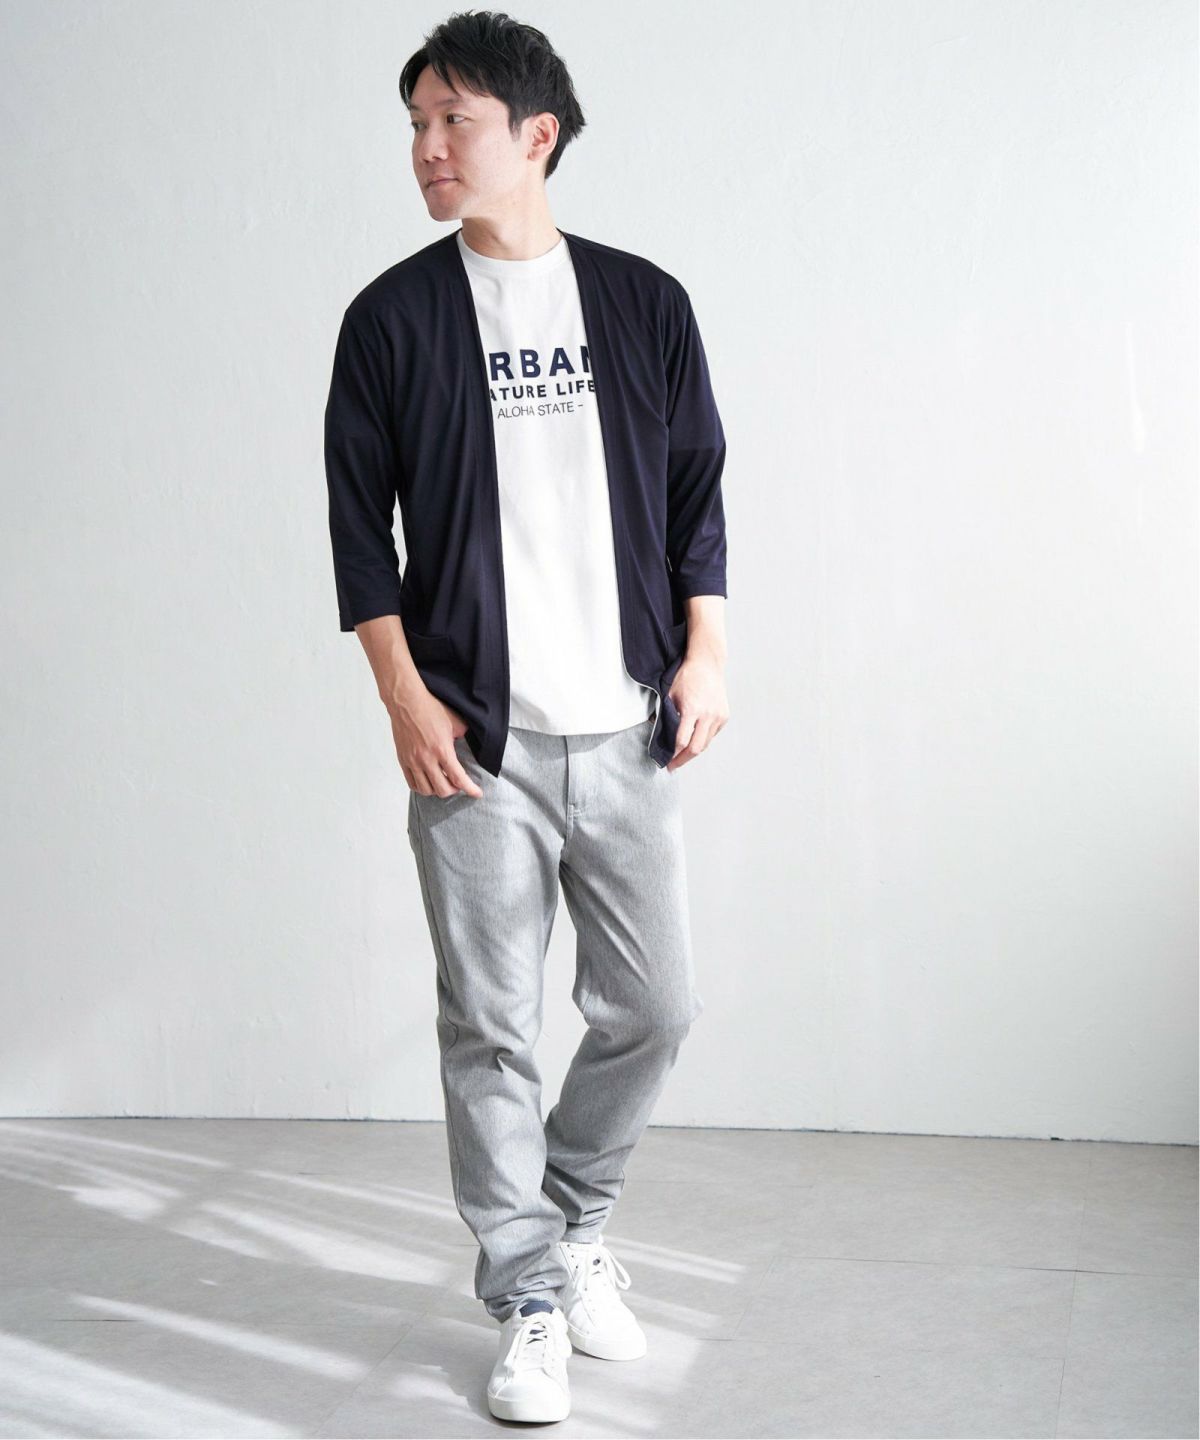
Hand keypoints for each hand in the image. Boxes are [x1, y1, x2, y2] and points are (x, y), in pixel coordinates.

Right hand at [390, 692, 483, 798]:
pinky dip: (423, 788)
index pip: (458, 778)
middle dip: (454, 790)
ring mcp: (412, 761)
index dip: (470, 789)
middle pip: (442, 790)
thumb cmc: (431, 708)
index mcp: (442, 749)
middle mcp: (426, 759)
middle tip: (458, 784)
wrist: (406, 702)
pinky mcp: (403, 760)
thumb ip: (464, 736)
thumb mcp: (456, 721)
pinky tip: (429, 782)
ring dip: (438, 790)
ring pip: (426, 790)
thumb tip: (471, 745)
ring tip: (443, 782)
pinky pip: (412, 784)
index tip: (477, 794)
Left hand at [665, 652, 729, 771]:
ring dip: (693, 752)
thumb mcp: (670, 694)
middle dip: (683, 759)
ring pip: (705, 744)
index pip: (682, 741)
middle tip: (673, 765)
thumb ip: (666, 715)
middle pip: (696, 748)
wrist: (707, 664)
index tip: (666, 761)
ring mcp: (718, 716)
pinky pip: (712, 735)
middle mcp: (708, 715)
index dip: (673, 754)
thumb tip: (659, 734)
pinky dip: (702, 740)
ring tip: (682, 756)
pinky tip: (693, 741)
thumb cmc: (687, 676)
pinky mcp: (724, 716)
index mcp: (693, 709)